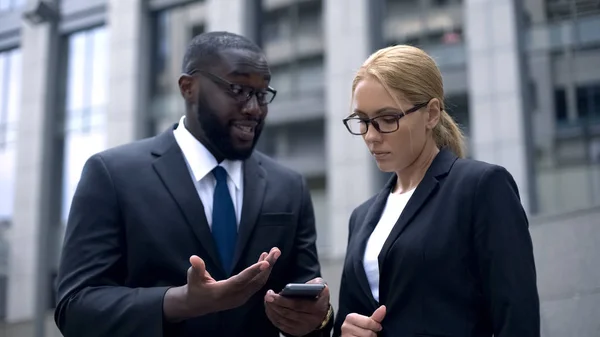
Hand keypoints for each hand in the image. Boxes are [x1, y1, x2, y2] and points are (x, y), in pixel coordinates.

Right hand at [165, 247, 280, 319]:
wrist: (197, 305)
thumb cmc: (195, 289)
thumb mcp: (193, 278)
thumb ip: (196, 268)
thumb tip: (194, 258)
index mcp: (223, 292)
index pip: (241, 280)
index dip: (254, 271)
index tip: (266, 262)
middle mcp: (236, 296)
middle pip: (256, 281)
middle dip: (268, 266)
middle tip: (276, 251)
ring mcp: (241, 298)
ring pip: (259, 283)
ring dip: (268, 268)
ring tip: (273, 252)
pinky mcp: (244, 296)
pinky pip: (257, 284)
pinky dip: (263, 272)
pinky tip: (264, 261)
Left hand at [264, 277, 330, 335]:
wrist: (322, 315)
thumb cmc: (318, 297)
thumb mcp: (321, 287)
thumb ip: (315, 284)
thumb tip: (302, 286)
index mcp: (317, 308)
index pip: (297, 305)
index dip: (282, 300)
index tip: (272, 294)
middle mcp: (310, 321)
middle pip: (287, 313)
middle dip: (274, 304)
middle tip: (267, 296)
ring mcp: (302, 328)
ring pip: (282, 320)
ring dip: (272, 310)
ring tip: (267, 300)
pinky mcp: (296, 332)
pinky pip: (281, 325)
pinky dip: (273, 317)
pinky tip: (269, 308)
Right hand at [341, 305, 385, 336]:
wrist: (351, 336)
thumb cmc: (359, 329)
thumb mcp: (367, 322)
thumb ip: (376, 316)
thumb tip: (383, 307)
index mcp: (350, 318)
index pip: (369, 322)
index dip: (375, 326)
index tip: (376, 327)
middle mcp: (345, 327)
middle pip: (368, 333)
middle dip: (372, 335)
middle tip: (369, 334)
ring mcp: (346, 336)